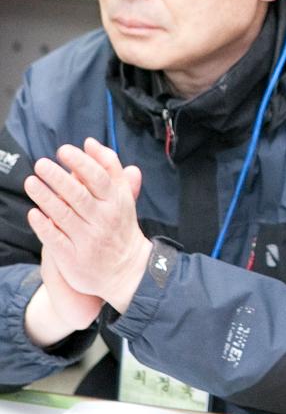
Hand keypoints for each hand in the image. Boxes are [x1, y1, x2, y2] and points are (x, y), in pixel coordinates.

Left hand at [25, 138, 149, 314]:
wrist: (126, 271)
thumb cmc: (119, 225)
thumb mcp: (122, 195)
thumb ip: (109, 167)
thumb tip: (90, 143)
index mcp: (116, 201)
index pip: (99, 178)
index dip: (81, 163)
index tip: (64, 151)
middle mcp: (103, 219)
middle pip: (79, 195)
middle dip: (59, 178)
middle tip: (41, 164)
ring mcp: (88, 239)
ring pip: (64, 215)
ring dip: (46, 198)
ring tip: (30, 182)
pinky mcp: (74, 258)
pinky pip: (56, 240)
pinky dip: (44, 226)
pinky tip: (33, 213)